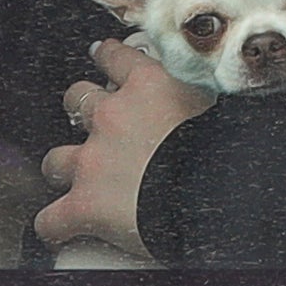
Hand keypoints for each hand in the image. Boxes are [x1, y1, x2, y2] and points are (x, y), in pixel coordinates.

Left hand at [32, 39, 214, 259]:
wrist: (221, 194)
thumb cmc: (232, 151)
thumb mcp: (220, 108)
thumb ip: (201, 98)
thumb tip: (214, 100)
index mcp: (149, 86)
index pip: (117, 57)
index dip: (107, 57)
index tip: (103, 55)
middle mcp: (113, 116)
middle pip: (78, 100)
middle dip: (81, 111)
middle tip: (94, 124)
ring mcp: (93, 161)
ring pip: (56, 159)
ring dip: (65, 168)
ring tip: (75, 179)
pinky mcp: (85, 205)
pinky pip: (53, 218)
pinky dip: (55, 225)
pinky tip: (59, 230)